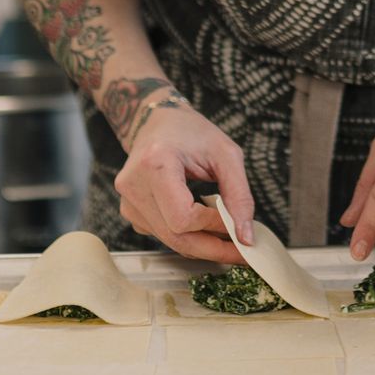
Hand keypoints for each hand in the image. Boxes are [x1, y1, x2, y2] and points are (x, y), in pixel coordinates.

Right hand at [111, 93, 255, 263]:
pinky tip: (203, 226)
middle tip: (242, 253)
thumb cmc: (192, 132)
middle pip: (175, 237)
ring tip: (228, 238)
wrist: (157, 121)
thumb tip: (246, 237)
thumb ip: (239, 195)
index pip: (183, 217)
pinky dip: (187, 236)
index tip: (239, 227)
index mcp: (155, 164)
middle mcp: (134, 185)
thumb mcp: (226, 154)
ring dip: (202, 244)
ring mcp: (128, 201)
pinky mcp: (130, 211)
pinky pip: (163, 235)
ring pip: (170, 241)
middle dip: (212, 249)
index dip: (214, 226)